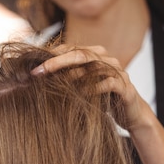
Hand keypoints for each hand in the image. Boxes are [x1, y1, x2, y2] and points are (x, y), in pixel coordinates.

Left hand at [31, 44, 149, 130]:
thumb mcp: (81, 87)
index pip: (70, 49)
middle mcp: (106, 59)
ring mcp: (117, 71)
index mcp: (95, 55)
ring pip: (94, 66)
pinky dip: (93, 89)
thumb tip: (35, 77)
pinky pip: (108, 84)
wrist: (130, 114)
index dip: (51, 56)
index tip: (32, 67)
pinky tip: (80, 95)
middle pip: (80, 54)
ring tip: (55, 84)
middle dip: (57, 62)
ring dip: (73, 75)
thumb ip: (65, 79)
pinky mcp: (125, 87)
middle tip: (39, 72)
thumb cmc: (101, 100)